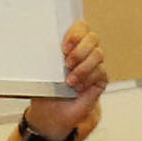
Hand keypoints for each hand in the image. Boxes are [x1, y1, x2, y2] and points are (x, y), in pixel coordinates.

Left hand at [22, 20, 107, 140]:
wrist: (50, 114)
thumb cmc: (46, 91)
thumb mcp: (42, 70)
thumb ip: (46, 54)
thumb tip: (40, 41)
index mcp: (70, 45)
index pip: (80, 27)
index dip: (76, 33)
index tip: (64, 46)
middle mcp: (84, 52)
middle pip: (92, 38)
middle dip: (80, 50)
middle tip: (67, 63)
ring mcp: (93, 65)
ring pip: (98, 54)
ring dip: (83, 67)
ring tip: (70, 81)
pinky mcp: (100, 80)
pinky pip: (101, 72)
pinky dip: (88, 79)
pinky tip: (78, 87)